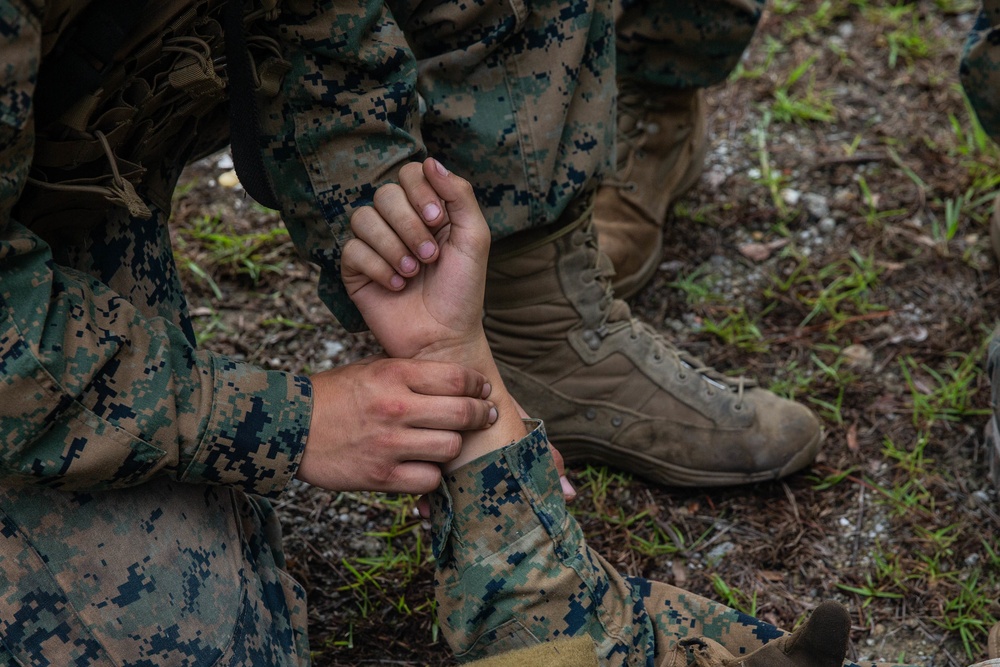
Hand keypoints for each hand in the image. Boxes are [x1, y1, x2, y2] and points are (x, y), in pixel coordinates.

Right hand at [298, 356, 496, 493]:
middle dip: (481, 415)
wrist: (289, 427)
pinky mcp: (380, 476)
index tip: (483, 390)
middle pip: (461, 414)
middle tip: (485, 416)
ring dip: (454, 445)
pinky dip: (432, 474)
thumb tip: (456, 377)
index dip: (477, 384)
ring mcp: (388, 444)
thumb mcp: (371, 368)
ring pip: (450, 448)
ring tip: (449, 441)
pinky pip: (428, 480)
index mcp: (393, 375)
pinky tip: (425, 465)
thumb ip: (410, 372)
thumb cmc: (335, 395)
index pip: (456, 377)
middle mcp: (394, 408)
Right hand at [342, 158, 526, 469]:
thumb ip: (459, 195)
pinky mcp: (355, 269)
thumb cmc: (463, 291)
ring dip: (393, 247)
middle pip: (385, 194)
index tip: (438, 220)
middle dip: (409, 226)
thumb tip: (431, 160)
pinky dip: (377, 266)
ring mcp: (374, 245)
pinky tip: (396, 285)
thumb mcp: (474, 238)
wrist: (444, 336)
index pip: (409, 174)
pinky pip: (351, 249)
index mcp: (426, 210)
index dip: (420, 192)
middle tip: (430, 257)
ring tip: (413, 273)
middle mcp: (398, 223)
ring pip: (363, 218)